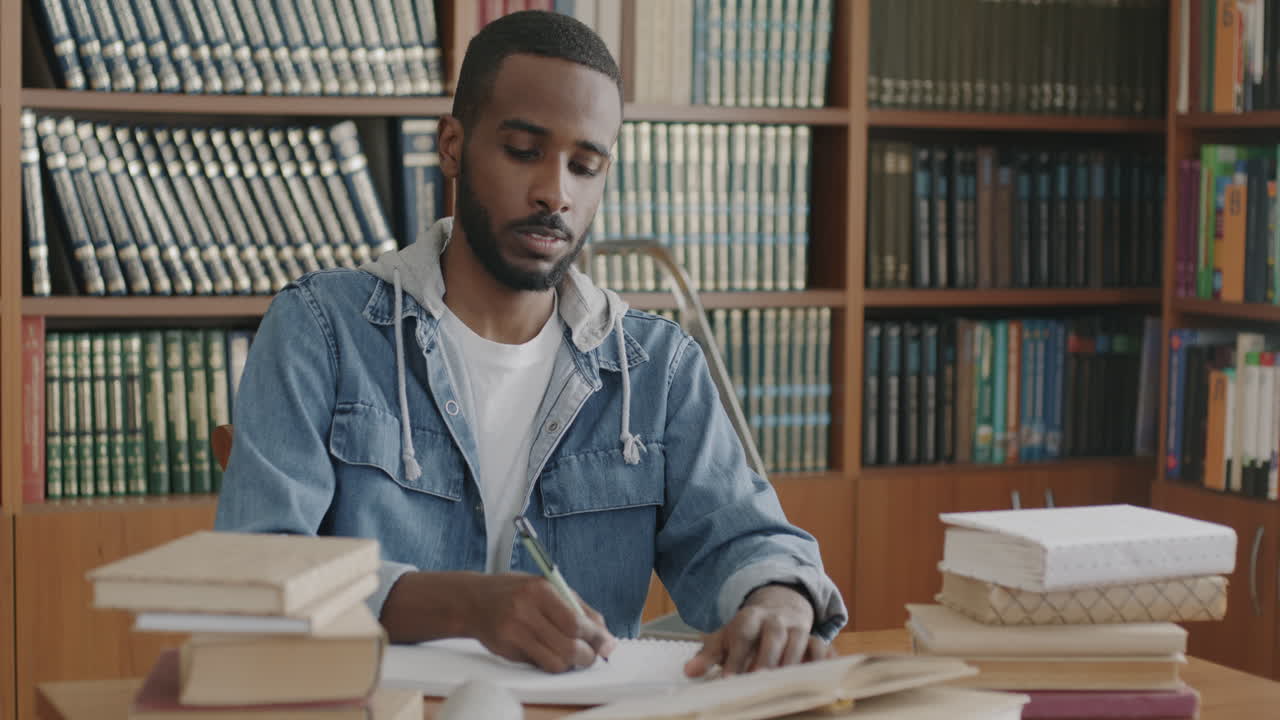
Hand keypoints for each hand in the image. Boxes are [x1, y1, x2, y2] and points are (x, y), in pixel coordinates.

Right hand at [462, 572, 617, 672]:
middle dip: (587, 655)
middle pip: (569, 645)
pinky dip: (553, 664)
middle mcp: (526, 609)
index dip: (597, 638)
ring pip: (556, 660)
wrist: (473, 600)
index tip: (609, 645)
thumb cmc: (516, 592)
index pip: (577, 622)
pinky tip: (551, 653)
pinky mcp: (506, 648)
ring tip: (571, 654)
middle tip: (591, 655)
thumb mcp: (547, 587)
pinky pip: (540, 664)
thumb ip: (577, 607)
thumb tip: (604, 633)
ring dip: (570, 663)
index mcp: (541, 589)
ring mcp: (514, 630)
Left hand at [684, 584, 830, 677]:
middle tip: (759, 678)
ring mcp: (798, 628)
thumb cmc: (748, 631)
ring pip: (800, 640)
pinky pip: (823, 648)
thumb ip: (709, 655)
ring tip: (785, 683)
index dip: (736, 656)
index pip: (742, 634)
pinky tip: (819, 677)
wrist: (780, 607)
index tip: (727, 679)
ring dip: (793, 661)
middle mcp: (776, 620)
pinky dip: (823, 661)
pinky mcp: (815, 639)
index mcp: (750, 617)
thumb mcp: (726, 638)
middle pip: (773, 635)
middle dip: (767, 657)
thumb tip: (689, 672)